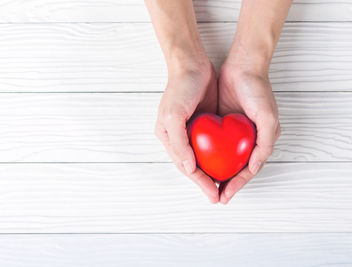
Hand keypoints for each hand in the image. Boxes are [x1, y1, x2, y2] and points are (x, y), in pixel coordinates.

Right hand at [155, 61, 219, 202]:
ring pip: (203, 159)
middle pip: (194, 167)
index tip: (214, 194)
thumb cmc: (180, 87)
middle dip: (206, 183)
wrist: (191, 63)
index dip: (200, 182)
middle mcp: (179, 137)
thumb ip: (179, 142)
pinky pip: (211, 145)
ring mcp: (191, 131)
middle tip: (221, 197)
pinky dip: (219, 157)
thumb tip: (188, 167)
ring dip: (213, 173)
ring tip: (226, 186)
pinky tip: (229, 163)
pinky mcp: (203, 123)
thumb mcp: (174, 114)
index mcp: (168, 137)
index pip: (185, 166)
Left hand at [217, 62, 280, 203]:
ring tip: (205, 185)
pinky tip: (199, 162)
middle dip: (225, 183)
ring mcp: (234, 132)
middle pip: (234, 167)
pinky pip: (214, 144)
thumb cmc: (257, 90)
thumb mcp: (267, 117)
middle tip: (213, 196)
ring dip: (215, 172)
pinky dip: (208, 155)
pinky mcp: (222, 123)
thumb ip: (265, 143)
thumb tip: (253, 167)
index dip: (237, 184)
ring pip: (223, 158)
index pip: (247, 170)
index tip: (224, 196)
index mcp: (260, 141)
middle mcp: (247, 139)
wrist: (242, 66)